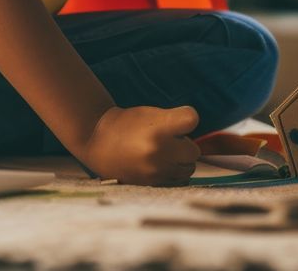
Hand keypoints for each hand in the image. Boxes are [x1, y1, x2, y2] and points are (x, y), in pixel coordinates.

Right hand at [79, 105, 200, 185]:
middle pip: (194, 150)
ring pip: (189, 168)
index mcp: (158, 127)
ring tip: (162, 153)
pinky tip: (160, 165)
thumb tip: (198, 141)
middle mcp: (159, 150)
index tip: (179, 118)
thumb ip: (175, 122)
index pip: (191, 118)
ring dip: (181, 161)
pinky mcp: (153, 183)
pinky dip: (174, 173)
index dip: (187, 117)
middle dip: (185, 145)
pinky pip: (178, 181)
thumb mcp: (150, 114)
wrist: (99, 142)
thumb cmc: (128, 124)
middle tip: (168, 140)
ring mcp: (156, 170)